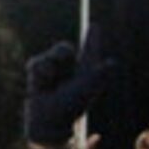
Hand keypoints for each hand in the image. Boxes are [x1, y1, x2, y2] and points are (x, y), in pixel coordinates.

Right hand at [25, 24, 117, 148]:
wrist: (49, 122)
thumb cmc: (70, 106)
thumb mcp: (87, 87)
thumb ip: (100, 73)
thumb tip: (112, 63)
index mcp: (84, 73)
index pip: (89, 51)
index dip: (92, 39)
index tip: (95, 26)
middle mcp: (70, 72)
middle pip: (64, 48)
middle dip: (61, 52)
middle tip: (62, 59)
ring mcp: (53, 74)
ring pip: (50, 55)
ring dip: (49, 66)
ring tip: (50, 81)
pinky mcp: (37, 77)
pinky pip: (35, 63)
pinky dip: (39, 73)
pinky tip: (42, 85)